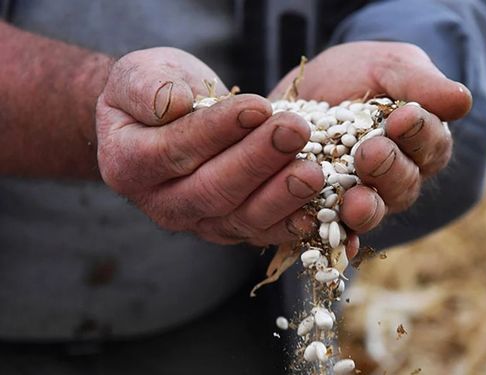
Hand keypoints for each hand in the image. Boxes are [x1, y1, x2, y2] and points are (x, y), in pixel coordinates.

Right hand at [97, 47, 323, 245]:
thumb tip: (175, 103)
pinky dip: (292, 223)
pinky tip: (319, 208)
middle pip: (213, 190)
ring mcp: (200, 223)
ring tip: (313, 171)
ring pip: (242, 218)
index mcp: (129, 165)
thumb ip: (147, 87)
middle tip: (295, 131)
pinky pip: (263, 231)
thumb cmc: (155, 92)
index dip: (217, 130)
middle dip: (258, 160)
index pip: (174, 150)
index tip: (257, 107)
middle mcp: (162, 204)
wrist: (169, 120)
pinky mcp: (232, 229)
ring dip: (281, 195)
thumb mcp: (138, 75)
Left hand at [270, 41, 471, 233]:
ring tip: (355, 201)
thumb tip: (462, 101)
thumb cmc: (359, 73)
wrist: (309, 88)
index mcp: (421, 141)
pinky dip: (340, 239)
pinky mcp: (328, 209)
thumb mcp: (388, 66)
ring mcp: (364, 196)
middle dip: (390, 169)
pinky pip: (338, 232)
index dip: (420, 133)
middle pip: (404, 184)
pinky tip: (339, 246)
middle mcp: (397, 176)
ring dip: (367, 208)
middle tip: (372, 152)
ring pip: (374, 210)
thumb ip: (420, 83)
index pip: (431, 143)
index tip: (404, 116)